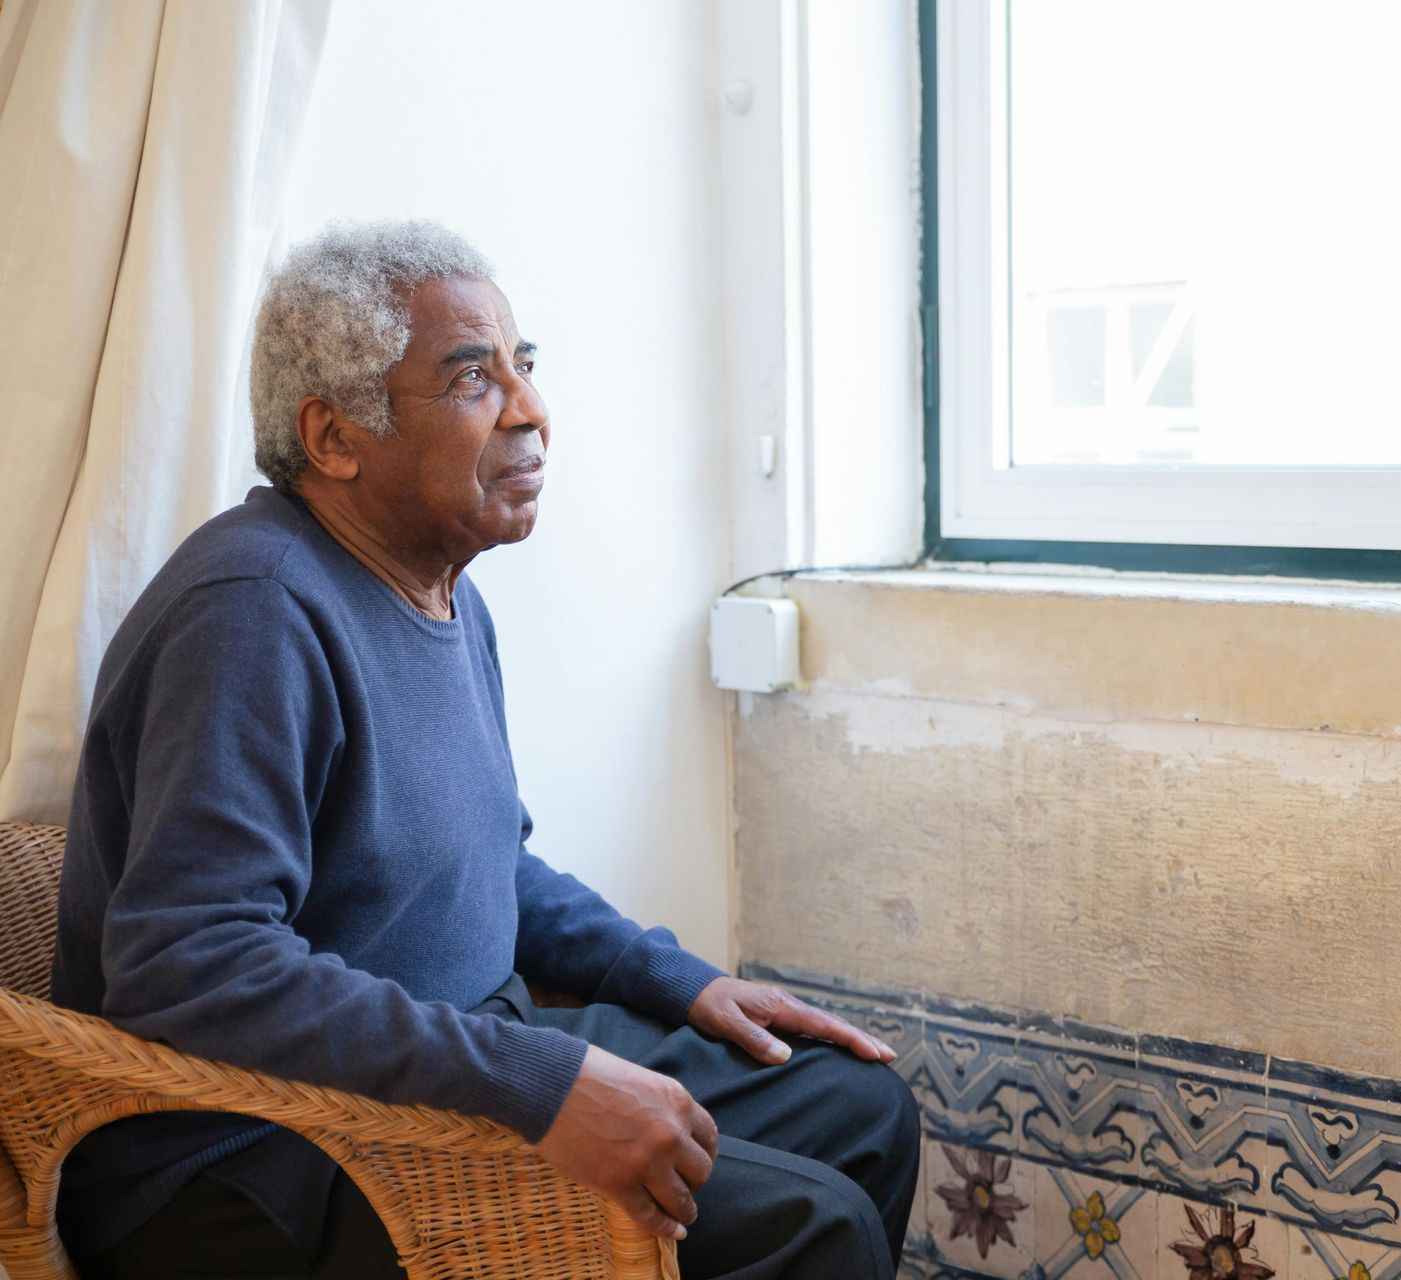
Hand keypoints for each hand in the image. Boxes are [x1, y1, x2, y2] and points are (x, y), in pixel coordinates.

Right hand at [533, 1045, 717, 1240]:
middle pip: (701, 1171)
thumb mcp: (640, 1079)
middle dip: (694, 1181)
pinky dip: (664, 1228)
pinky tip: (672, 1232)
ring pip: (681, 1199)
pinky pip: (650, 1216)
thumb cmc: (590, 1074)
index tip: (696, 1162)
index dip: (704, 1154)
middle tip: (682, 1185)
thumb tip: (665, 1129)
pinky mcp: (619, 1185)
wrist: (552, 1085)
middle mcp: (671, 1134)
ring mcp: (646, 1163)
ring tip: (682, 1215)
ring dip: (684, 1210)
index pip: (709, 1136)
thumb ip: (659, 1106)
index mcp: (677, 1101)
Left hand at [687, 976, 895, 1065]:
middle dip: (861, 1039)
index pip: (823, 1024)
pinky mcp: (779, 1017)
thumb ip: (754, 1037)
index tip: (874, 1052)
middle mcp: (788, 1005)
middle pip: (832, 1024)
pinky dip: (832, 1037)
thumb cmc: (710, 1005)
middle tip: (890, 1056)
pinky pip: (812, 1029)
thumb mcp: (726, 1022)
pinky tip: (841, 1049)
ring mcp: (785, 1010)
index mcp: (780, 1005)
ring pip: (825, 1026)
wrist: (696, 990)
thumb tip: (785, 1056)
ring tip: (875, 1054)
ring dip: (850, 1039)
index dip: (850, 1038)